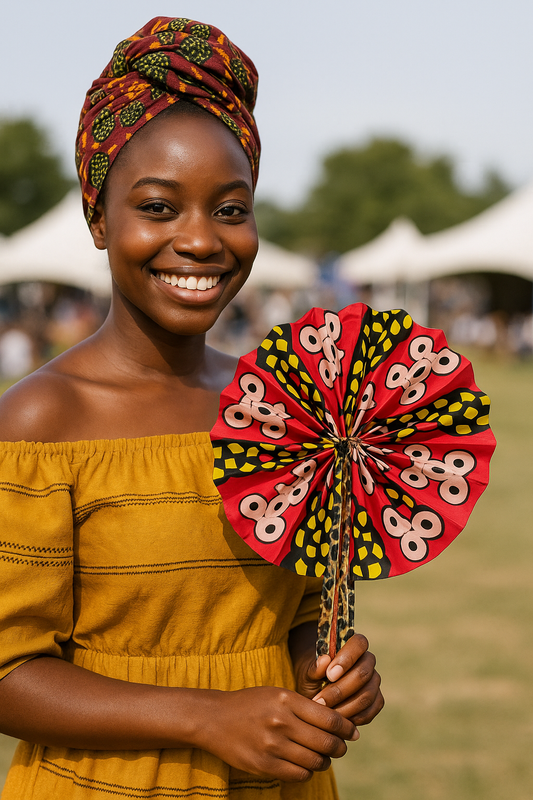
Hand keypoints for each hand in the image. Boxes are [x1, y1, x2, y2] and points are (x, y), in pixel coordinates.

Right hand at [196, 686, 356, 781]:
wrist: (215, 719)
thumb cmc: (252, 703)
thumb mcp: (278, 694)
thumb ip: (306, 707)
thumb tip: (339, 724)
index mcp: (286, 700)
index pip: (329, 718)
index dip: (347, 727)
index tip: (353, 732)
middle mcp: (281, 722)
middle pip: (326, 742)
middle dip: (340, 747)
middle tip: (341, 747)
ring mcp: (272, 746)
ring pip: (315, 761)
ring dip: (325, 761)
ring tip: (323, 756)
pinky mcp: (264, 765)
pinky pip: (299, 774)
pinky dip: (308, 771)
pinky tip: (305, 764)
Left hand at [294, 633, 383, 737]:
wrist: (314, 691)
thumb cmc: (311, 676)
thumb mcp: (307, 671)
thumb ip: (314, 667)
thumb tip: (324, 660)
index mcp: (353, 645)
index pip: (359, 643)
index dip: (347, 659)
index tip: (329, 674)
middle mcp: (367, 661)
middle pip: (363, 673)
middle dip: (340, 690)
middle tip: (320, 701)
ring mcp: (374, 681)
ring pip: (367, 695)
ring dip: (345, 707)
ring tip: (325, 713)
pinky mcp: (376, 701)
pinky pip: (371, 711)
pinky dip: (354, 718)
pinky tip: (337, 721)